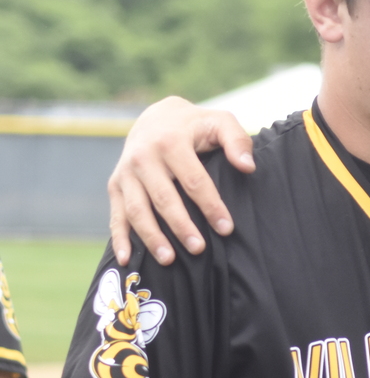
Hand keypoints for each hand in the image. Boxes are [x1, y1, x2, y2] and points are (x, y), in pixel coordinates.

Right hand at [108, 96, 254, 265]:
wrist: (156, 118)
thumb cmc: (196, 126)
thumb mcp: (220, 122)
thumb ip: (237, 141)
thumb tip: (247, 167)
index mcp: (170, 142)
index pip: (193, 180)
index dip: (210, 205)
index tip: (226, 228)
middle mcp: (143, 158)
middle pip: (164, 199)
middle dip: (181, 226)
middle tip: (199, 249)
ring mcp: (125, 173)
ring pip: (137, 210)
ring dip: (152, 237)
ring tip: (169, 260)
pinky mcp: (115, 186)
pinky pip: (116, 215)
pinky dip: (119, 238)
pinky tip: (126, 259)